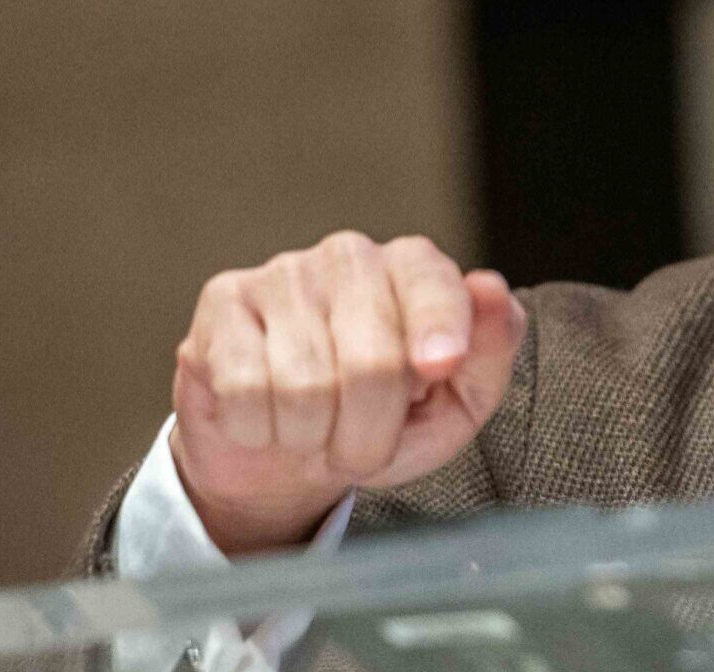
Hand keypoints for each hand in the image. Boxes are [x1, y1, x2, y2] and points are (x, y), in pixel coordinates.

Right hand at [166, 232, 524, 555]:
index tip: (438, 369)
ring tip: (314, 430)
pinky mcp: (222, 302)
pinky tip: (264, 415)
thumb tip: (490, 289)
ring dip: (313, 438)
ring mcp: (282, 273)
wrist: (281, 457)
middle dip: (370, 434)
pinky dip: (260, 429)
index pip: (431, 283)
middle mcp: (349, 256)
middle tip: (362, 446)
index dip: (440, 328)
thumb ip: (487, 354)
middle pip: (371, 361)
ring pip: (306, 386)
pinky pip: (246, 391)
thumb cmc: (379, 423)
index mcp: (413, 268)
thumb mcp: (453, 406)